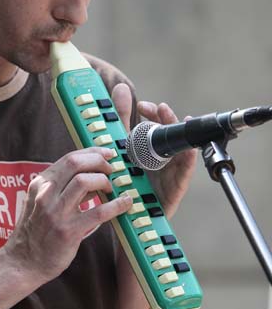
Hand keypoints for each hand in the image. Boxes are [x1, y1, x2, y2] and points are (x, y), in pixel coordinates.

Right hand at [4, 148, 133, 282]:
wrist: (22, 262)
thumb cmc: (35, 232)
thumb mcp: (40, 202)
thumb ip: (61, 188)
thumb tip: (91, 176)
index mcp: (40, 184)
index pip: (69, 158)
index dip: (92, 153)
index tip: (106, 153)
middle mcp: (46, 194)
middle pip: (76, 163)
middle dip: (99, 161)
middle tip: (111, 169)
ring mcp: (56, 212)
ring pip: (84, 182)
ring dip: (104, 180)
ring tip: (111, 188)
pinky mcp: (68, 231)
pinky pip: (98, 212)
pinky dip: (116, 205)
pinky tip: (124, 203)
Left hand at [112, 84, 196, 218]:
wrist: (128, 221)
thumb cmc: (129, 185)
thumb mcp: (120, 147)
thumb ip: (120, 120)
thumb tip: (120, 88)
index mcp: (152, 149)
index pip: (158, 125)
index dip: (154, 113)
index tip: (143, 106)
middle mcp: (164, 159)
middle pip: (172, 135)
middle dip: (167, 119)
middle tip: (159, 108)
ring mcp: (171, 173)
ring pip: (181, 150)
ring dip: (179, 135)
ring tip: (175, 120)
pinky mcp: (175, 190)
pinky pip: (185, 174)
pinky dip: (188, 161)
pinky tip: (188, 151)